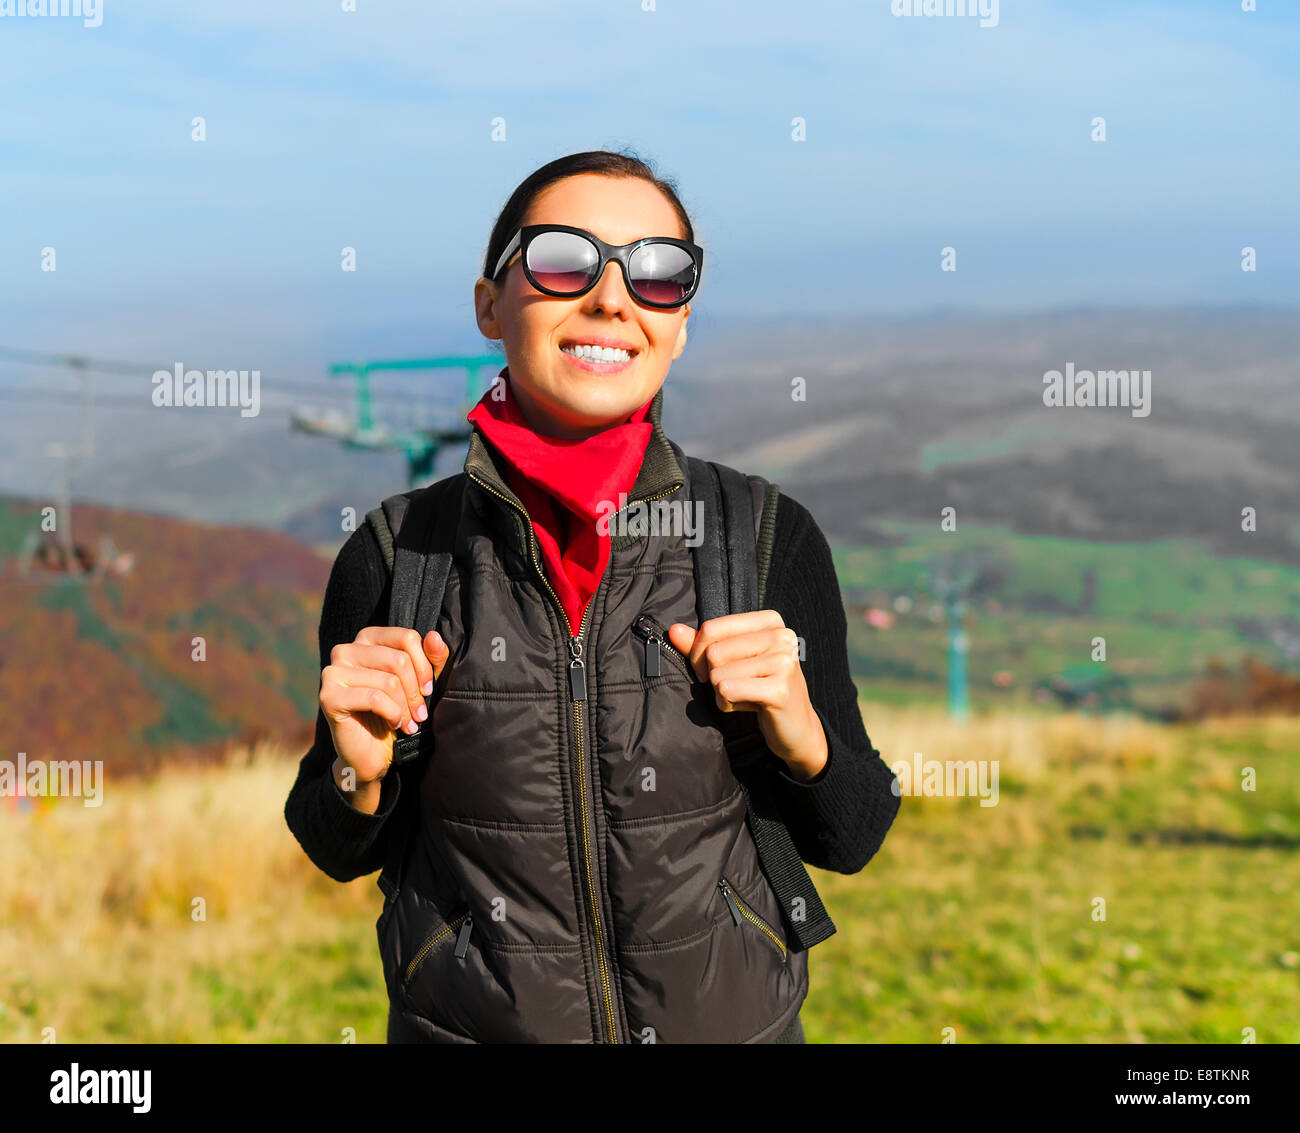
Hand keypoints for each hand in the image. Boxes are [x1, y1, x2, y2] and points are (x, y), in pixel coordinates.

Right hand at [320, 627, 450, 790]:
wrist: (371, 754)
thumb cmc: (395, 713)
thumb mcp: (420, 683)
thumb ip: (431, 659)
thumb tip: (434, 636)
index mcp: (367, 639)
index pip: (406, 637)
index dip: (424, 666)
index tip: (428, 689)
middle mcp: (345, 650)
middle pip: (399, 660)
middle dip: (415, 691)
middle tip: (421, 713)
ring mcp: (333, 672)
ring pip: (388, 681)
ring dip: (405, 707)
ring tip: (409, 722)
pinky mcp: (329, 696)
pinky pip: (374, 699)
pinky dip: (392, 714)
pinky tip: (393, 723)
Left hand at [666, 611, 827, 781]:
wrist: (797, 728)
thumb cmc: (761, 688)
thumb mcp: (734, 661)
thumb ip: (703, 645)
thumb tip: (674, 631)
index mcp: (771, 622)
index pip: (712, 628)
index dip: (699, 653)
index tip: (710, 669)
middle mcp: (781, 637)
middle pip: (713, 652)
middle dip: (713, 676)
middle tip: (735, 686)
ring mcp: (783, 662)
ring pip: (718, 675)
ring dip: (723, 693)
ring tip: (746, 696)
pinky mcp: (780, 689)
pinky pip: (728, 691)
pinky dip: (728, 704)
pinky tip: (749, 706)